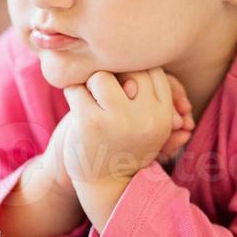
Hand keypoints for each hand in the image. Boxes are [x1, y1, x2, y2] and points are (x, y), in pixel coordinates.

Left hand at [59, 67, 184, 185]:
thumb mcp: (145, 120)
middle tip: (104, 95)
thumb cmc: (123, 143)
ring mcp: (119, 120)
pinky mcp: (91, 123)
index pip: (151, 70)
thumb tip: (136, 52)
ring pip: (101, 76)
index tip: (121, 86)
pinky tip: (77, 112)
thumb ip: (144, 91)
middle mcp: (147, 116)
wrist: (103, 183)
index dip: (132, 71)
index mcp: (164, 114)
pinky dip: (72, 95)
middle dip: (113, 76)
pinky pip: (76, 89)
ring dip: (90, 87)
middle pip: (128, 68)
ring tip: (91, 104)